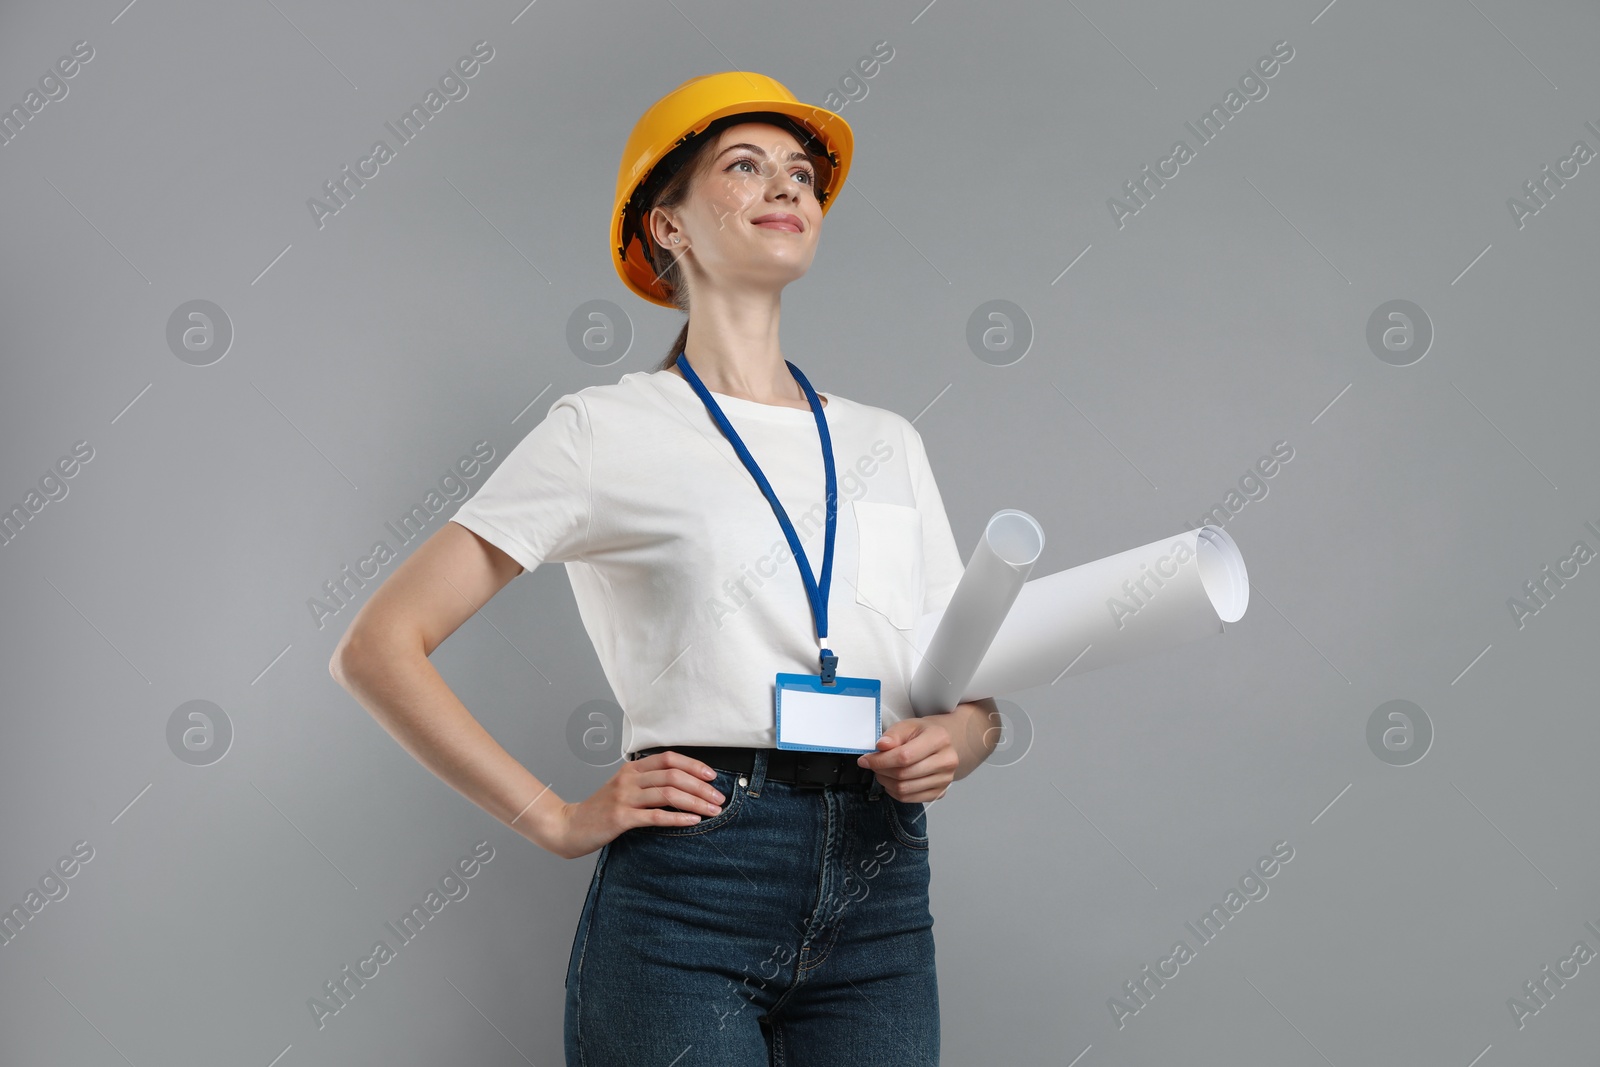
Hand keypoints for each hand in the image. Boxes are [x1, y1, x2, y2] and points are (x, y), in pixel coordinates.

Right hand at [542, 750, 726, 858]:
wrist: (569, 826)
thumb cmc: (601, 810)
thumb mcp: (623, 788)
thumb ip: (646, 782)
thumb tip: (682, 783)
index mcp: (631, 770)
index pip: (668, 759)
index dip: (693, 765)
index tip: (712, 776)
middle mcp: (628, 779)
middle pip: (673, 776)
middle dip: (701, 786)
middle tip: (718, 797)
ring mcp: (624, 798)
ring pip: (668, 794)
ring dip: (695, 802)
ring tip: (712, 810)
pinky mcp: (620, 818)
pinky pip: (655, 816)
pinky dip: (678, 818)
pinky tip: (693, 820)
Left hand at [856, 715, 959, 802]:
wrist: (944, 743)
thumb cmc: (924, 733)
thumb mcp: (908, 725)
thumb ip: (893, 735)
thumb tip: (881, 746)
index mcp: (939, 739)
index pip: (904, 756)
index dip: (880, 760)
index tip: (866, 759)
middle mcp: (946, 761)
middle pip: (903, 774)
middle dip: (881, 770)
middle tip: (873, 764)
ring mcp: (945, 779)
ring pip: (904, 789)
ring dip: (886, 782)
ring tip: (882, 771)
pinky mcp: (940, 792)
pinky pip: (909, 799)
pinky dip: (894, 792)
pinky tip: (892, 780)